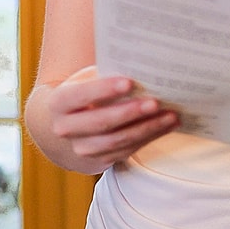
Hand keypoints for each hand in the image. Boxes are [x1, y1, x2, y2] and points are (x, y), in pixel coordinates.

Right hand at [42, 65, 179, 172]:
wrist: (66, 126)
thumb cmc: (83, 95)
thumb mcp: (85, 81)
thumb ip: (105, 75)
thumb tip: (140, 67)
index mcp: (59, 103)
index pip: (81, 95)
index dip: (104, 89)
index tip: (129, 82)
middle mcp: (65, 129)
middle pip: (101, 122)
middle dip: (131, 113)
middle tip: (155, 102)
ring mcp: (82, 149)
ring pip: (117, 141)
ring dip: (147, 129)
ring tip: (170, 116)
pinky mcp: (99, 161)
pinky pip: (127, 150)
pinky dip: (149, 138)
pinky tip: (167, 126)